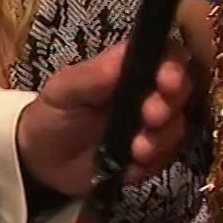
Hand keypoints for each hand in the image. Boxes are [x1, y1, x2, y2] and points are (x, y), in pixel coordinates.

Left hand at [15, 39, 191, 196]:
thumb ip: (93, 75)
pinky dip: (151, 164)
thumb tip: (127, 55)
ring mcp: (150, 127)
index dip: (173, 66)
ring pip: (176, 128)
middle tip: (151, 116)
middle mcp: (147, 94)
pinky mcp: (149, 158)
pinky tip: (131, 167)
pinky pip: (164, 159)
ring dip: (162, 139)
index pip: (165, 57)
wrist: (41, 161)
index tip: (166, 81)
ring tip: (137, 150)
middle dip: (170, 104)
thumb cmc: (53, 113)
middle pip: (180, 92)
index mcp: (129, 69)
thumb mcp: (64, 90)